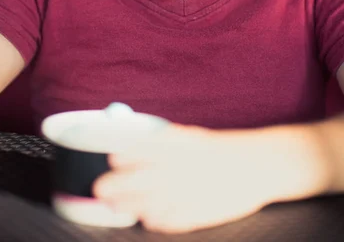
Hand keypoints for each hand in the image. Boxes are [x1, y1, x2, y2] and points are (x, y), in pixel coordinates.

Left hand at [93, 123, 268, 233]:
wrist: (258, 165)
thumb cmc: (222, 149)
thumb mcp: (194, 137)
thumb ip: (167, 142)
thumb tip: (135, 145)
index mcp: (184, 145)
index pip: (148, 149)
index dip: (127, 155)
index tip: (112, 158)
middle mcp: (185, 167)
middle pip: (144, 178)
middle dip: (118, 184)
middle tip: (100, 188)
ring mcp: (193, 192)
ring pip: (153, 202)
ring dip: (131, 205)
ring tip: (116, 206)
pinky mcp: (201, 212)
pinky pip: (172, 220)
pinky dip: (156, 221)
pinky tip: (147, 219)